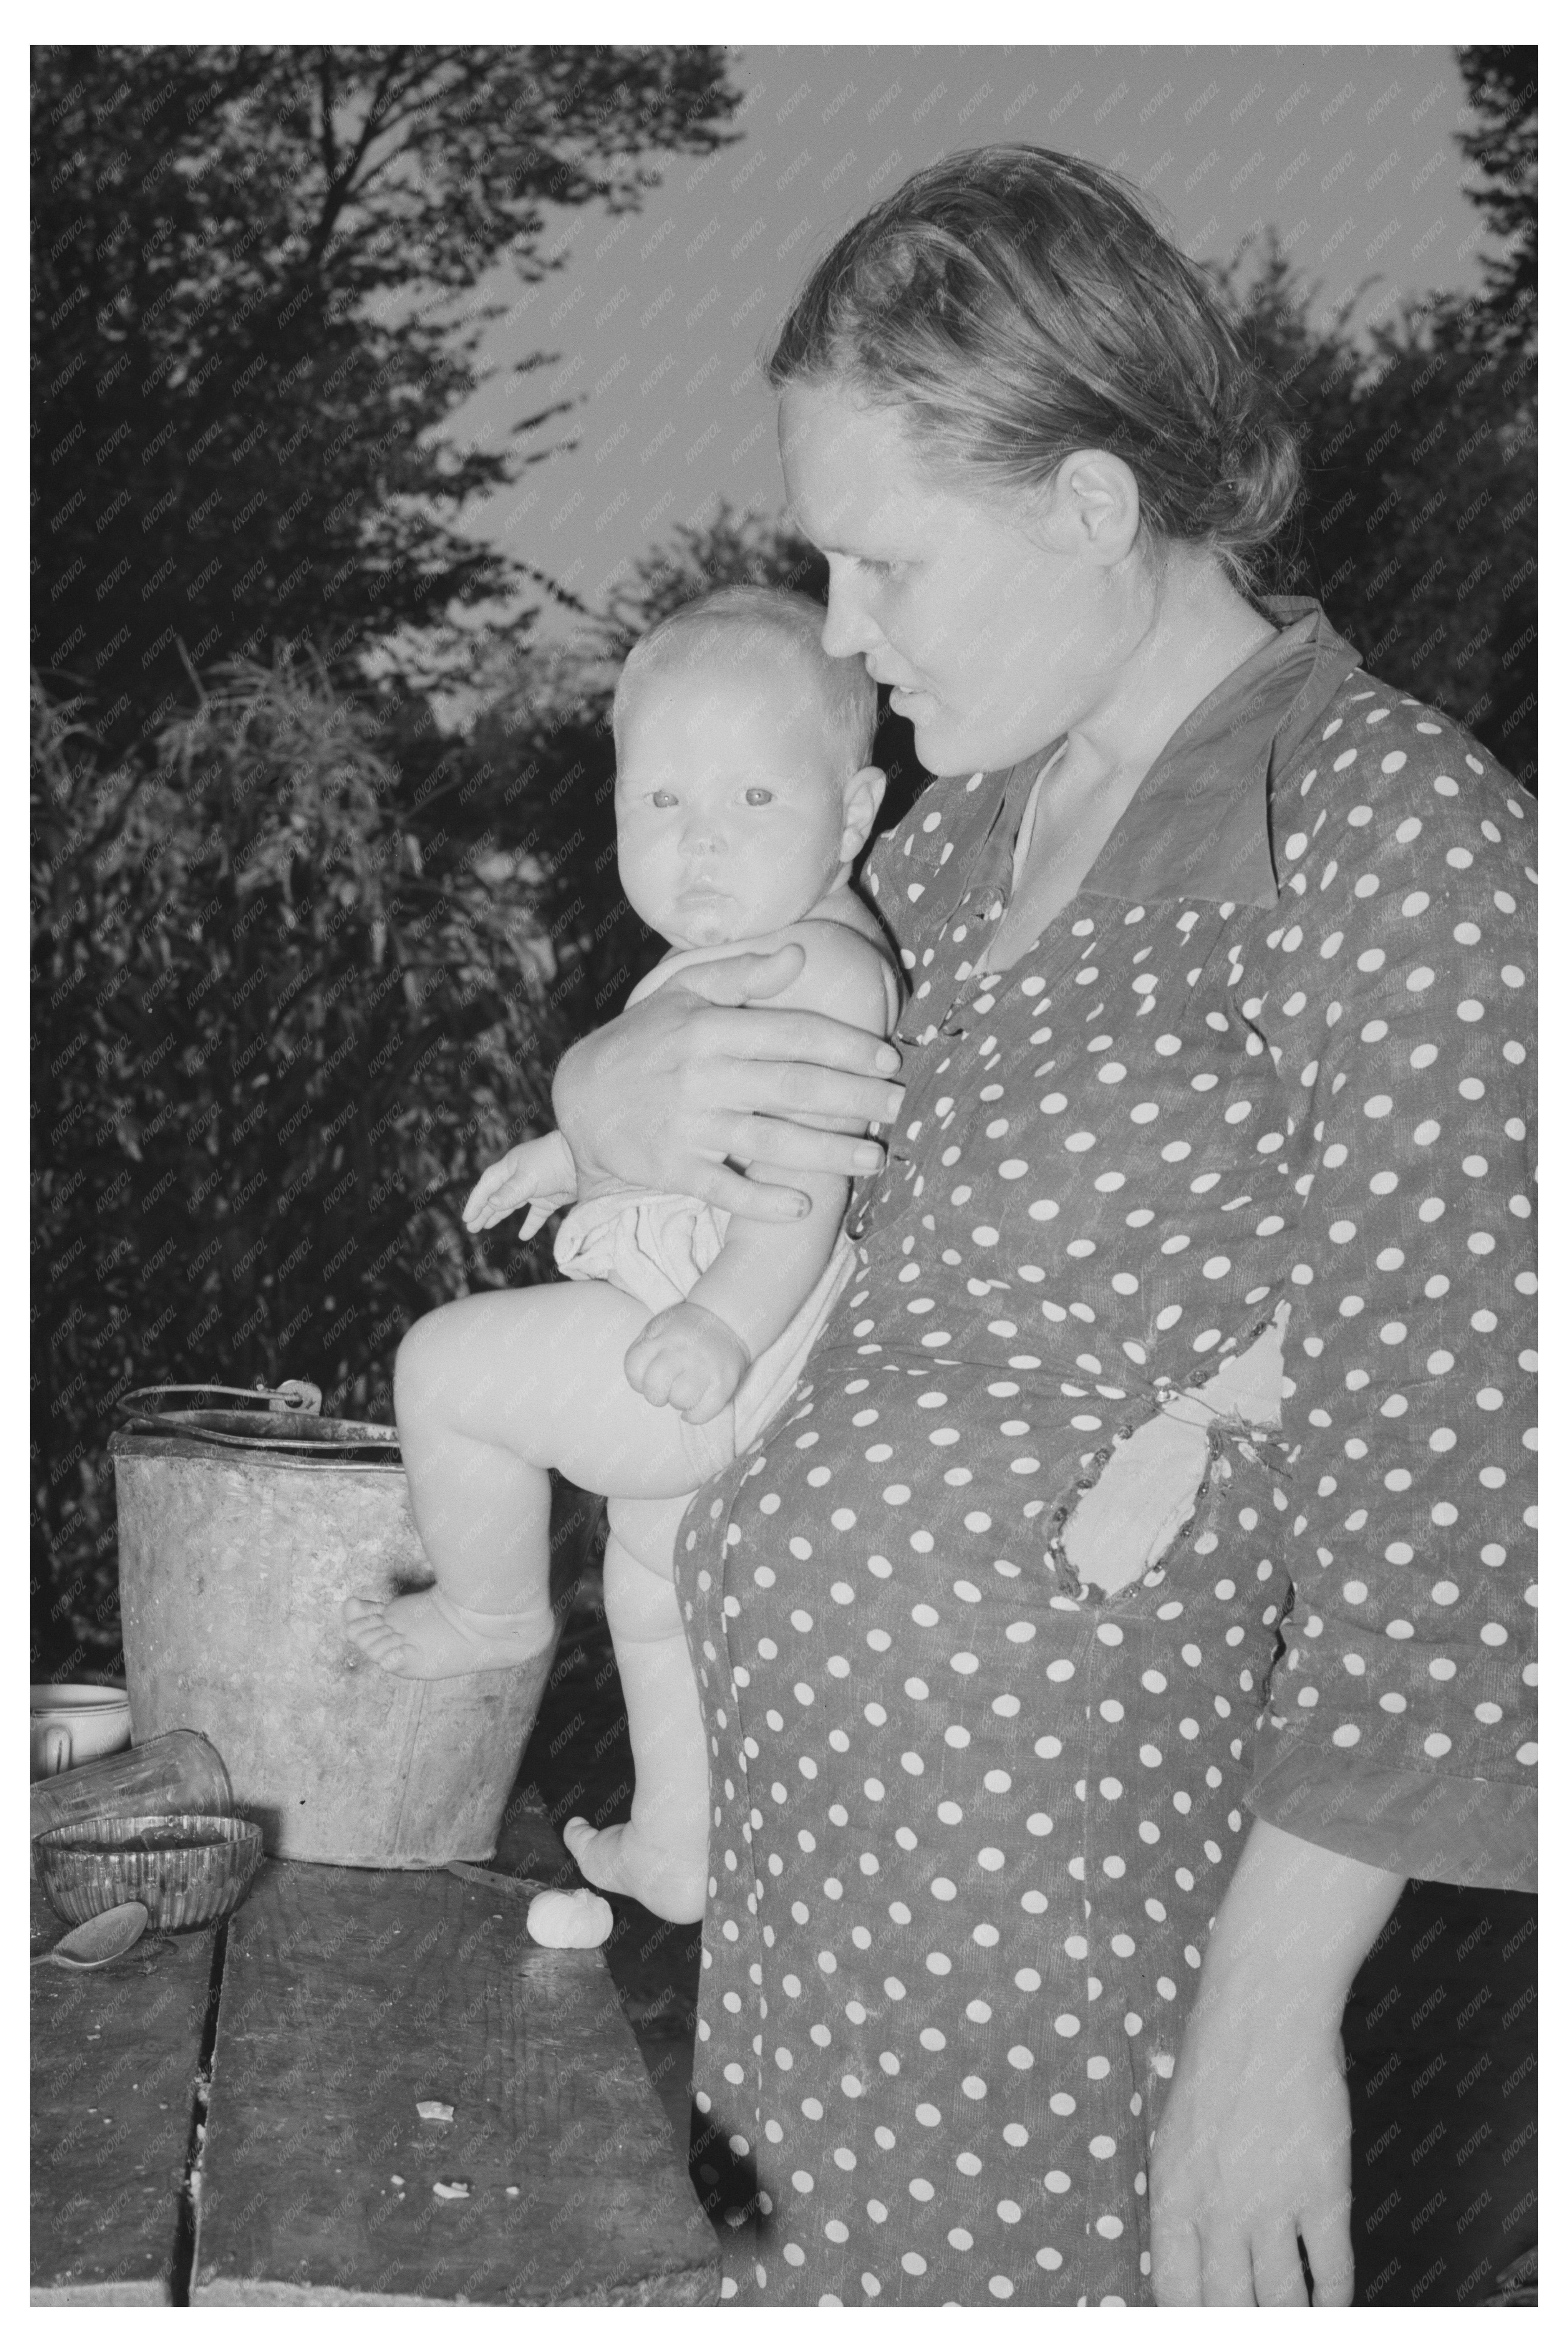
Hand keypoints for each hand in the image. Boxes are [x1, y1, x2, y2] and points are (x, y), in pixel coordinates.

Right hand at [463, 1135, 575, 1236]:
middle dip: (484, 1212)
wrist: (584, 1159)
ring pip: (513, 1205)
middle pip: (497, 1197)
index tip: (467, 1218)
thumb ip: (510, 1193)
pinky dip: (530, 1224)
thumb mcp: (527, 1178)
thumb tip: (491, 1204)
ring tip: (486, 1227)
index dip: (476, 1201)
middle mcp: (520, 1177)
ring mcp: (536, 1188)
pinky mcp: (551, 1198)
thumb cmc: (552, 1162)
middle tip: (472, 1227)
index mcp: (510, 1167)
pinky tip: (523, 1235)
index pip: (487, 1186)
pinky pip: (537, 1214)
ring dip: (500, 1216)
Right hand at [552, 944, 903, 1222]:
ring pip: (769, 1141)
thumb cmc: (642, 1040)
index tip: (888, 1059)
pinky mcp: (671, 1167)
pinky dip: (762, 1200)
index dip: (846, 1047)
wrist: (579, 1096)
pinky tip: (802, 1205)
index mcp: (710, 1029)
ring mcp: (687, 1124)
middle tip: (898, 1107)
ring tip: (875, 1160)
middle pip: (793, 1089)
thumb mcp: (680, 993)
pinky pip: (723, 1188)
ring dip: (827, 1154)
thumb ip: (740, 974)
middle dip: (853, 1100)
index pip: (793, 1034)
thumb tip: (798, 955)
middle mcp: (703, 1075)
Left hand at [623, 1301, 750, 1423]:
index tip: (648, 1376)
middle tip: (665, 1388)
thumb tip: (640, 1381)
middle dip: (655, 1394)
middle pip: (655, 1385)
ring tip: (683, 1392)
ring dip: (677, 1402)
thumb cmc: (684, 1331)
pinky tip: (694, 1406)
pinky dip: (695, 1415)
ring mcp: (706, 1366)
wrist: (726, 1321)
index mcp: (663, 1336)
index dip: (637, 1380)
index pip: (634, 1368)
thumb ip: (644, 1350)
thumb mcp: (658, 1327)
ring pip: (680, 1399)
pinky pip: (703, 1412)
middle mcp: (684, 1349)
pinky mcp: (724, 1382)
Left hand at [1151, 2002, 1352, 2305]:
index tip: (1210, 2326)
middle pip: (1229, 2308)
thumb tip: (1199, 2255)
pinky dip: (1335, 2297)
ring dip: (1292, 2320)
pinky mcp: (1323, 2191)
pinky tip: (1335, 2307)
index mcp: (1173, 2193)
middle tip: (1256, 2326)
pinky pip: (1331, 2268)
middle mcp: (1217, 2209)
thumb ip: (1187, 2195)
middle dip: (1244, 2328)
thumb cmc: (1216, 2062)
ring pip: (1283, 2300)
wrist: (1263, 2013)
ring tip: (1298, 2324)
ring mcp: (1272, 2203)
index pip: (1175, 2292)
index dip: (1193, 2322)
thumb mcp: (1178, 2133)